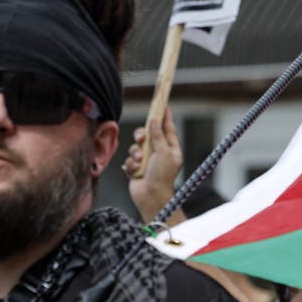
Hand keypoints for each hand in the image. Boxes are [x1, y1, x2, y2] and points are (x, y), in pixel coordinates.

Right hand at [123, 108, 182, 223]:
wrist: (150, 197)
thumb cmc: (162, 176)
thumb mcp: (164, 153)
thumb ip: (158, 136)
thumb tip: (154, 122)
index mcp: (171, 149)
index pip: (168, 128)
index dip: (164, 116)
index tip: (162, 104)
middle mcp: (159, 153)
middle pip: (148, 134)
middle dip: (142, 135)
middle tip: (142, 138)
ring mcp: (147, 161)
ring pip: (136, 146)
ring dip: (136, 153)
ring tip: (139, 162)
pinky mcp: (136, 168)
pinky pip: (129, 159)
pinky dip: (131, 164)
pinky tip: (135, 171)